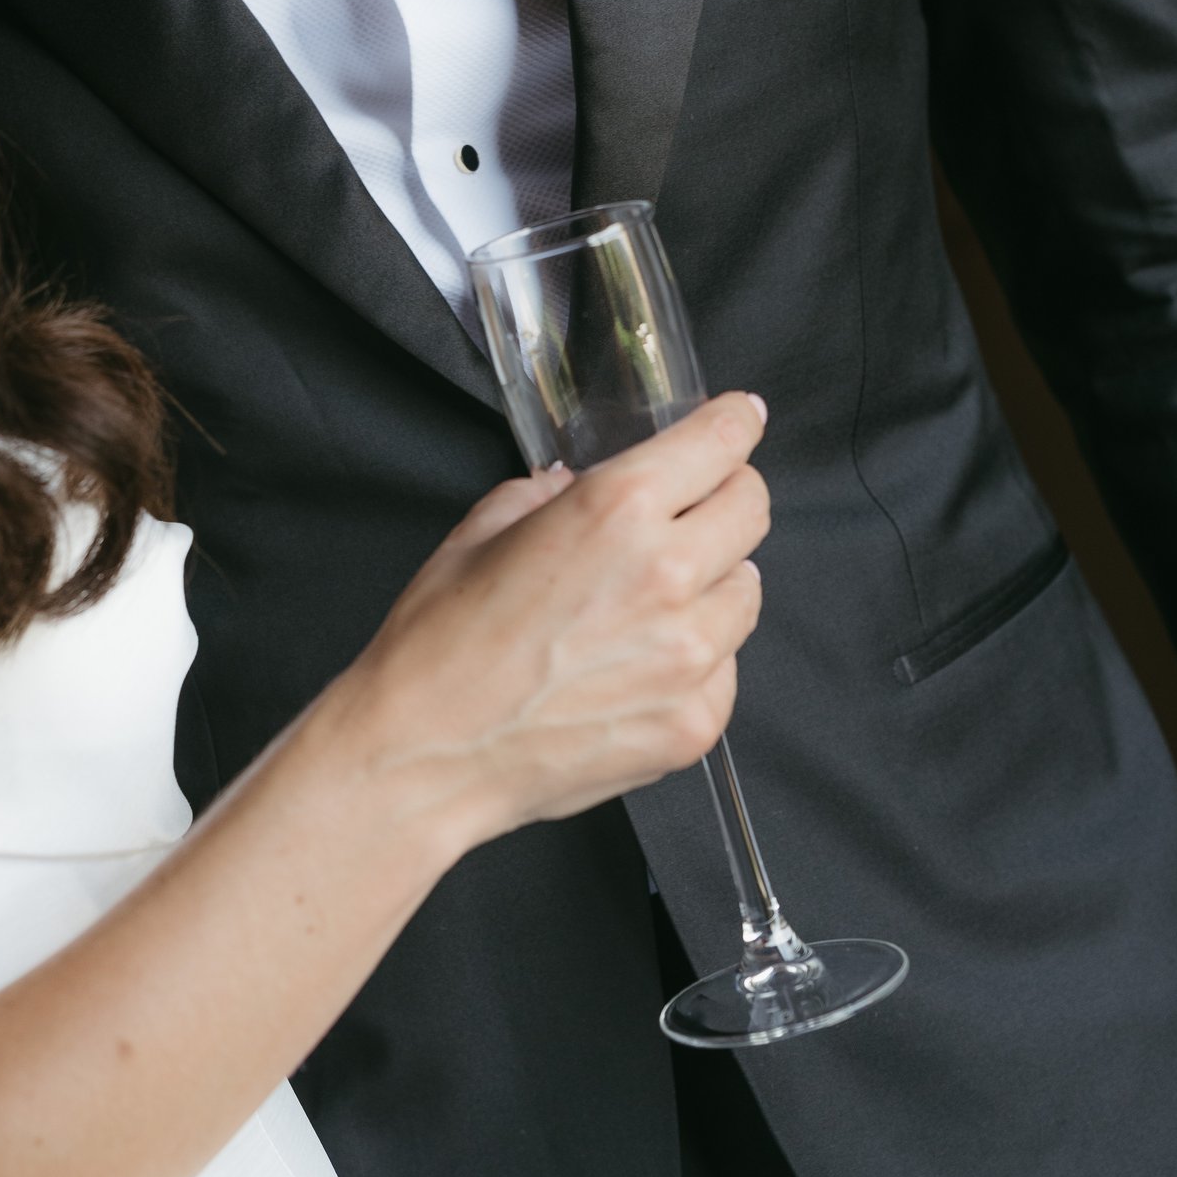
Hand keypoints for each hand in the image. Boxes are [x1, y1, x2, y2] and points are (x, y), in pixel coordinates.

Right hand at [324, 394, 769, 863]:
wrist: (424, 755)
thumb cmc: (439, 645)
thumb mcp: (479, 533)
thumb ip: (546, 495)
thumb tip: (579, 487)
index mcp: (615, 509)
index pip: (721, 442)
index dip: (733, 424)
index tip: (738, 421)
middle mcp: (667, 575)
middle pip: (752, 509)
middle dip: (724, 499)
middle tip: (687, 515)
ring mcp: (689, 656)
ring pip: (747, 591)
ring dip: (712, 584)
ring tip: (649, 607)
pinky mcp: (694, 721)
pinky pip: (725, 668)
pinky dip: (696, 662)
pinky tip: (635, 670)